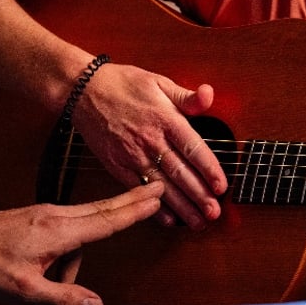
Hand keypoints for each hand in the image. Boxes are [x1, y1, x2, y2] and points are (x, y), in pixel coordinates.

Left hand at [0, 183, 163, 304]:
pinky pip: (68, 224)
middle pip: (104, 208)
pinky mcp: (39, 215)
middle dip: (133, 200)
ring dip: (82, 250)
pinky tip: (53, 265)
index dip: (134, 211)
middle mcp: (57, 215)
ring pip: (84, 222)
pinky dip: (74, 241)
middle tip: (159, 188)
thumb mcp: (25, 291)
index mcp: (59, 231)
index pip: (107, 221)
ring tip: (53, 282)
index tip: (157, 198)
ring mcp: (48, 212)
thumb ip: (64, 299)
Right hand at [71, 63, 227, 229]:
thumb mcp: (160, 82)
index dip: (209, 168)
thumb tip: (208, 94)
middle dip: (198, 195)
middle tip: (214, 213)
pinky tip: (167, 219)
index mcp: (165, 118)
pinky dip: (152, 205)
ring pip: (161, 185)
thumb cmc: (124, 84)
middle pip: (179, 172)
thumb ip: (187, 96)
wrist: (83, 90)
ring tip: (198, 221)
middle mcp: (150, 140)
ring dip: (181, 206)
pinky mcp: (116, 164)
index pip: (193, 147)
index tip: (221, 185)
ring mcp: (132, 155)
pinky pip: (137, 189)